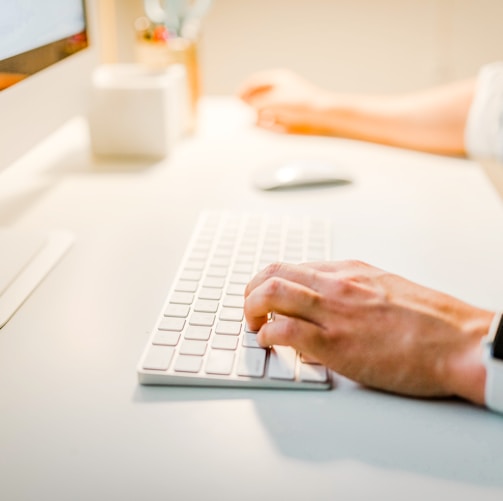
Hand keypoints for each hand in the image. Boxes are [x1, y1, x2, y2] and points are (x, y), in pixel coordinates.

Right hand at [237, 68, 337, 134]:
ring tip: (270, 123)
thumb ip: (255, 104)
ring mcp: (286, 104)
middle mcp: (281, 89)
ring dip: (263, 118)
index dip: (242, 92)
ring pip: (266, 112)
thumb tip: (246, 110)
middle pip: (258, 98)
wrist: (324, 116)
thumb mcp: (273, 102)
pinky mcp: (291, 118)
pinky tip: (280, 128)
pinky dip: (273, 126)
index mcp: (278, 79)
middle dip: (253, 108)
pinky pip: (275, 123)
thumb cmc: (301, 104)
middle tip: (249, 116)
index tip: (237, 103)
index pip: (253, 82)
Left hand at [244, 260, 492, 404]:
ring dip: (251, 308)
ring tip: (252, 323)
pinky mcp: (334, 343)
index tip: (265, 294)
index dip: (270, 281)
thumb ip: (351, 293)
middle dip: (251, 289)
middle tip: (250, 307)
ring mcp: (333, 312)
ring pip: (271, 294)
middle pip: (274, 273)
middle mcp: (336, 284)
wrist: (459, 341)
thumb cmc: (429, 320)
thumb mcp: (385, 289)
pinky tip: (270, 343)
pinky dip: (267, 336)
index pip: (293, 266)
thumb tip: (324, 305)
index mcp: (349, 271)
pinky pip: (283, 332)